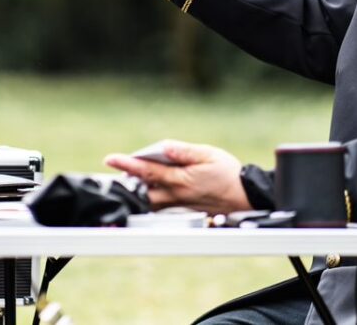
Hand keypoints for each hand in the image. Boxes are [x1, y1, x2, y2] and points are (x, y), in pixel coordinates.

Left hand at [104, 139, 250, 214]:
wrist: (245, 197)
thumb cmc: (228, 173)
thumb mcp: (208, 155)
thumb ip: (184, 152)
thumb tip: (164, 147)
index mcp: (181, 179)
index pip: (148, 171)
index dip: (127, 164)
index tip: (111, 159)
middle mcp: (177, 195)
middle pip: (143, 190)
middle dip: (126, 183)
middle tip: (112, 175)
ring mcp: (179, 204)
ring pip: (150, 200)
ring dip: (137, 192)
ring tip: (125, 180)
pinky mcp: (183, 209)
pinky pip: (160, 205)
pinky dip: (149, 198)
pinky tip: (146, 191)